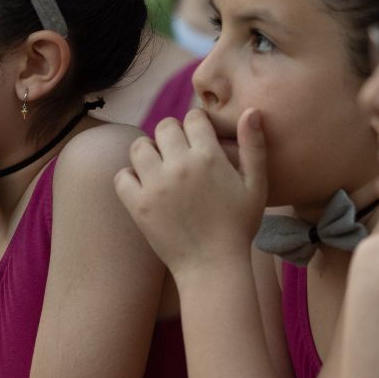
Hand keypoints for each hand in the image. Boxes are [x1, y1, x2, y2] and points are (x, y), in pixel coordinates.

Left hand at [114, 108, 266, 275]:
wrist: (213, 266)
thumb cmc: (239, 227)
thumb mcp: (256, 186)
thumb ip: (254, 146)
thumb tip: (251, 111)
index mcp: (209, 157)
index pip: (193, 117)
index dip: (196, 125)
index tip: (198, 140)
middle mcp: (180, 166)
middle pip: (164, 126)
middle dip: (172, 135)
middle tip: (178, 154)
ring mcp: (156, 186)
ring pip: (139, 146)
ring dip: (148, 152)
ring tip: (159, 168)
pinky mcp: (138, 205)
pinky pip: (122, 176)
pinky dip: (129, 179)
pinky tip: (144, 187)